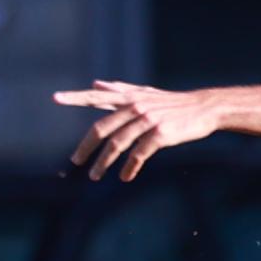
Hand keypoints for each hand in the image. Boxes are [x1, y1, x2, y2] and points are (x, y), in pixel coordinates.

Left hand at [54, 81, 222, 180]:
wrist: (205, 108)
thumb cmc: (172, 103)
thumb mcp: (145, 93)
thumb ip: (119, 90)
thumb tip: (96, 83)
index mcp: (129, 97)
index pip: (97, 97)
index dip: (76, 97)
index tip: (56, 98)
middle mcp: (135, 106)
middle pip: (102, 128)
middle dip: (86, 147)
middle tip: (75, 162)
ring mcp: (148, 120)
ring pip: (117, 144)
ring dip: (103, 162)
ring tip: (94, 175)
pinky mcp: (161, 134)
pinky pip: (138, 155)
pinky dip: (129, 168)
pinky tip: (124, 177)